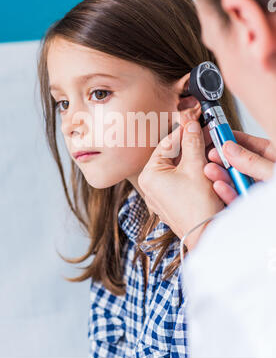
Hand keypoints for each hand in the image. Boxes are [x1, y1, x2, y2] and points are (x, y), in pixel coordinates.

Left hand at [138, 121, 224, 250]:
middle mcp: (150, 186)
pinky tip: (206, 169)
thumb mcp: (196, 167)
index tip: (196, 123)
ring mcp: (160, 196)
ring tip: (208, 151)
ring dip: (194, 159)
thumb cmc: (198, 206)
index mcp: (149, 175)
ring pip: (178, 169)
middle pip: (172, 156)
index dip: (184, 131)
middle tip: (206, 136)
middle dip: (191, 146)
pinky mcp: (172, 204)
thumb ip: (192, 143)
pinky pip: (182, 182)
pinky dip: (193, 173)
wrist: (206, 234)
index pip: (166, 144)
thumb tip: (191, 126)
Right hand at [204, 131, 275, 204]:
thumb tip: (231, 149)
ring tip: (210, 171)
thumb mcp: (274, 171)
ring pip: (238, 183)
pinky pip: (239, 201)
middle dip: (224, 160)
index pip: (254, 146)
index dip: (235, 140)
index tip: (219, 136)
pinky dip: (228, 194)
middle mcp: (268, 176)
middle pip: (242, 165)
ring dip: (222, 177)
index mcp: (275, 160)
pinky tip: (219, 187)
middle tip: (211, 156)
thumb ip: (254, 161)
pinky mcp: (254, 208)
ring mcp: (260, 192)